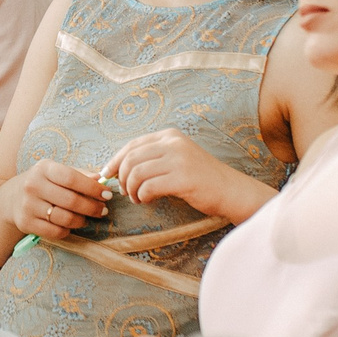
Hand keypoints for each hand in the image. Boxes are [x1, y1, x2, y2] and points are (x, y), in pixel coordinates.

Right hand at [11, 158, 108, 239]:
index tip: (107, 194)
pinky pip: (55, 231)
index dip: (92, 188)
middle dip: (92, 207)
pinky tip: (70, 225)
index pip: (72, 178)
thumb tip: (101, 179)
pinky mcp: (26, 223)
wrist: (11, 198)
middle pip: (71, 201)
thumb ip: (79, 174)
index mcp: (43, 168)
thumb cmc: (42, 183)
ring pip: (65, 218)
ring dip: (82, 220)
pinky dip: (67, 230)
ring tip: (87, 218)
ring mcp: (28, 205)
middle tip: (103, 210)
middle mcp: (33, 185)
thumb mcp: (56, 172)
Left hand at [105, 129, 266, 222]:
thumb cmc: (201, 179)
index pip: (132, 145)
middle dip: (122, 178)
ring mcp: (179, 159)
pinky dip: (142, 196)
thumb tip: (117, 169)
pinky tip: (147, 201)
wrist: (230, 191)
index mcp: (170, 135)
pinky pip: (148, 187)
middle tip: (125, 193)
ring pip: (137, 173)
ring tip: (138, 199)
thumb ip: (152, 159)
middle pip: (131, 159)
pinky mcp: (182, 178)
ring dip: (131, 190)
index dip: (115, 160)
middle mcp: (173, 143)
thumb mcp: (177, 159)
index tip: (107, 174)